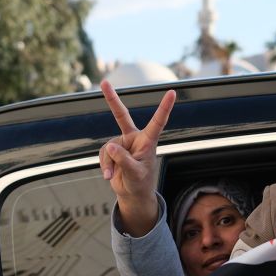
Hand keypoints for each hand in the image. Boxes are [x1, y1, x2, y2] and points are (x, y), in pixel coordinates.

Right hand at [98, 79, 175, 235]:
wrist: (132, 193)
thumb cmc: (140, 183)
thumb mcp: (135, 173)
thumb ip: (123, 160)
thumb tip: (110, 147)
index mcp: (148, 141)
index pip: (157, 122)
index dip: (164, 107)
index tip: (172, 92)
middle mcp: (134, 138)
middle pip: (121, 116)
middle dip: (112, 99)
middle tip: (104, 82)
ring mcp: (122, 143)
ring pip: (108, 147)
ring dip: (108, 162)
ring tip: (112, 175)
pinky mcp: (112, 150)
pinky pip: (103, 154)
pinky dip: (104, 165)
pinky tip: (109, 175)